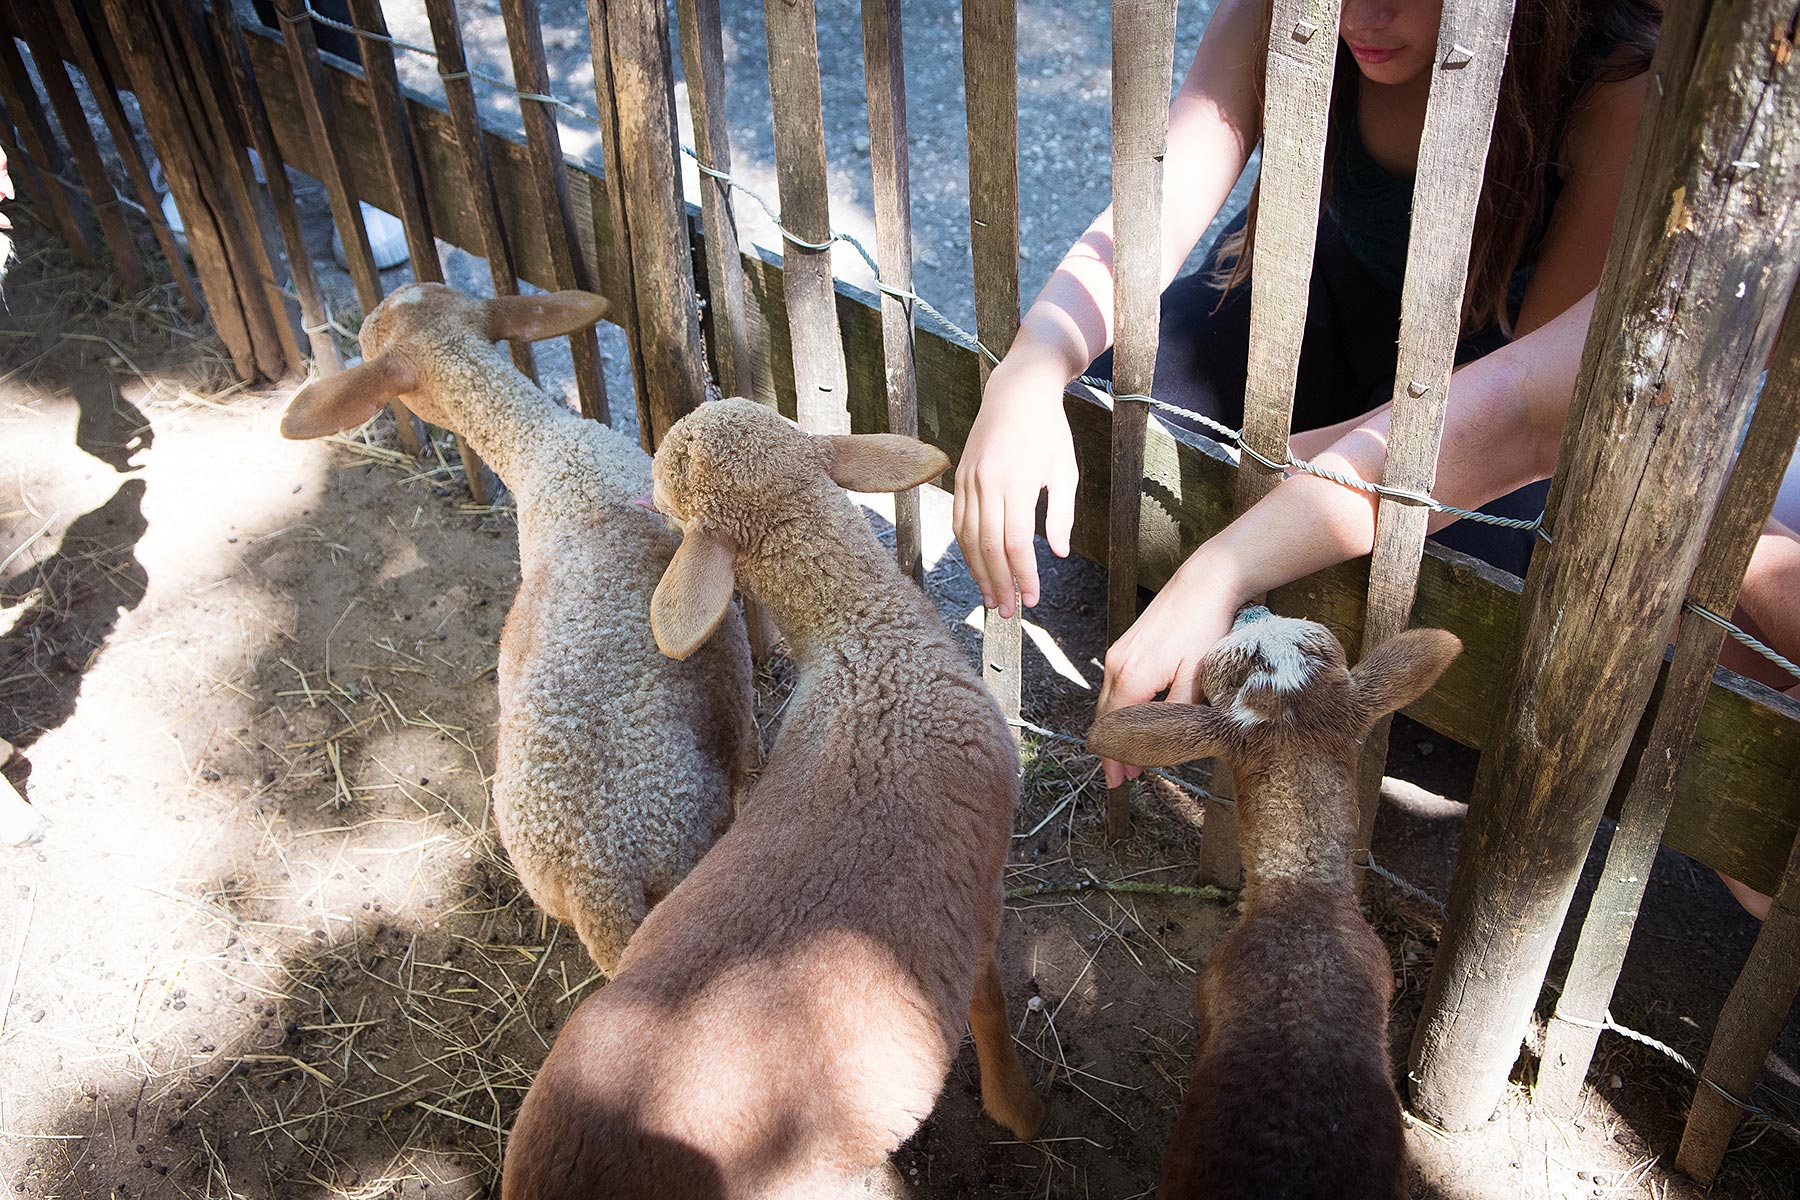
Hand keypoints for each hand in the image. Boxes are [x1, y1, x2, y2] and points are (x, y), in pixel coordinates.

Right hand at [952, 357, 1078, 615]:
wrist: (1017, 392)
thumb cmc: (1049, 431)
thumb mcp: (1066, 470)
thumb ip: (1062, 513)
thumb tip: (1057, 552)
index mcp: (1017, 482)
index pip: (1016, 541)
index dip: (1023, 574)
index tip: (1032, 598)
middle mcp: (987, 483)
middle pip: (988, 546)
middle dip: (999, 582)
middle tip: (1008, 612)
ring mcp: (969, 480)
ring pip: (968, 538)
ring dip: (979, 572)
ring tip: (992, 598)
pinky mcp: (960, 478)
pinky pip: (960, 522)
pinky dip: (967, 550)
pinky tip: (978, 568)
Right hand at [1094, 556, 1240, 787]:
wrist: (1203, 582)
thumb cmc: (1204, 626)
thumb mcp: (1196, 677)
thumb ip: (1177, 712)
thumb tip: (1164, 740)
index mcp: (1132, 677)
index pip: (1115, 729)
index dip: (1116, 757)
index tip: (1119, 781)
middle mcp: (1117, 666)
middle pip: (1105, 719)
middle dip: (1112, 749)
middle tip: (1122, 777)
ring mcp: (1118, 654)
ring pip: (1109, 703)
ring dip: (1116, 729)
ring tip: (1128, 752)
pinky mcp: (1125, 647)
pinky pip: (1116, 687)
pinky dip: (1120, 709)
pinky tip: (1134, 719)